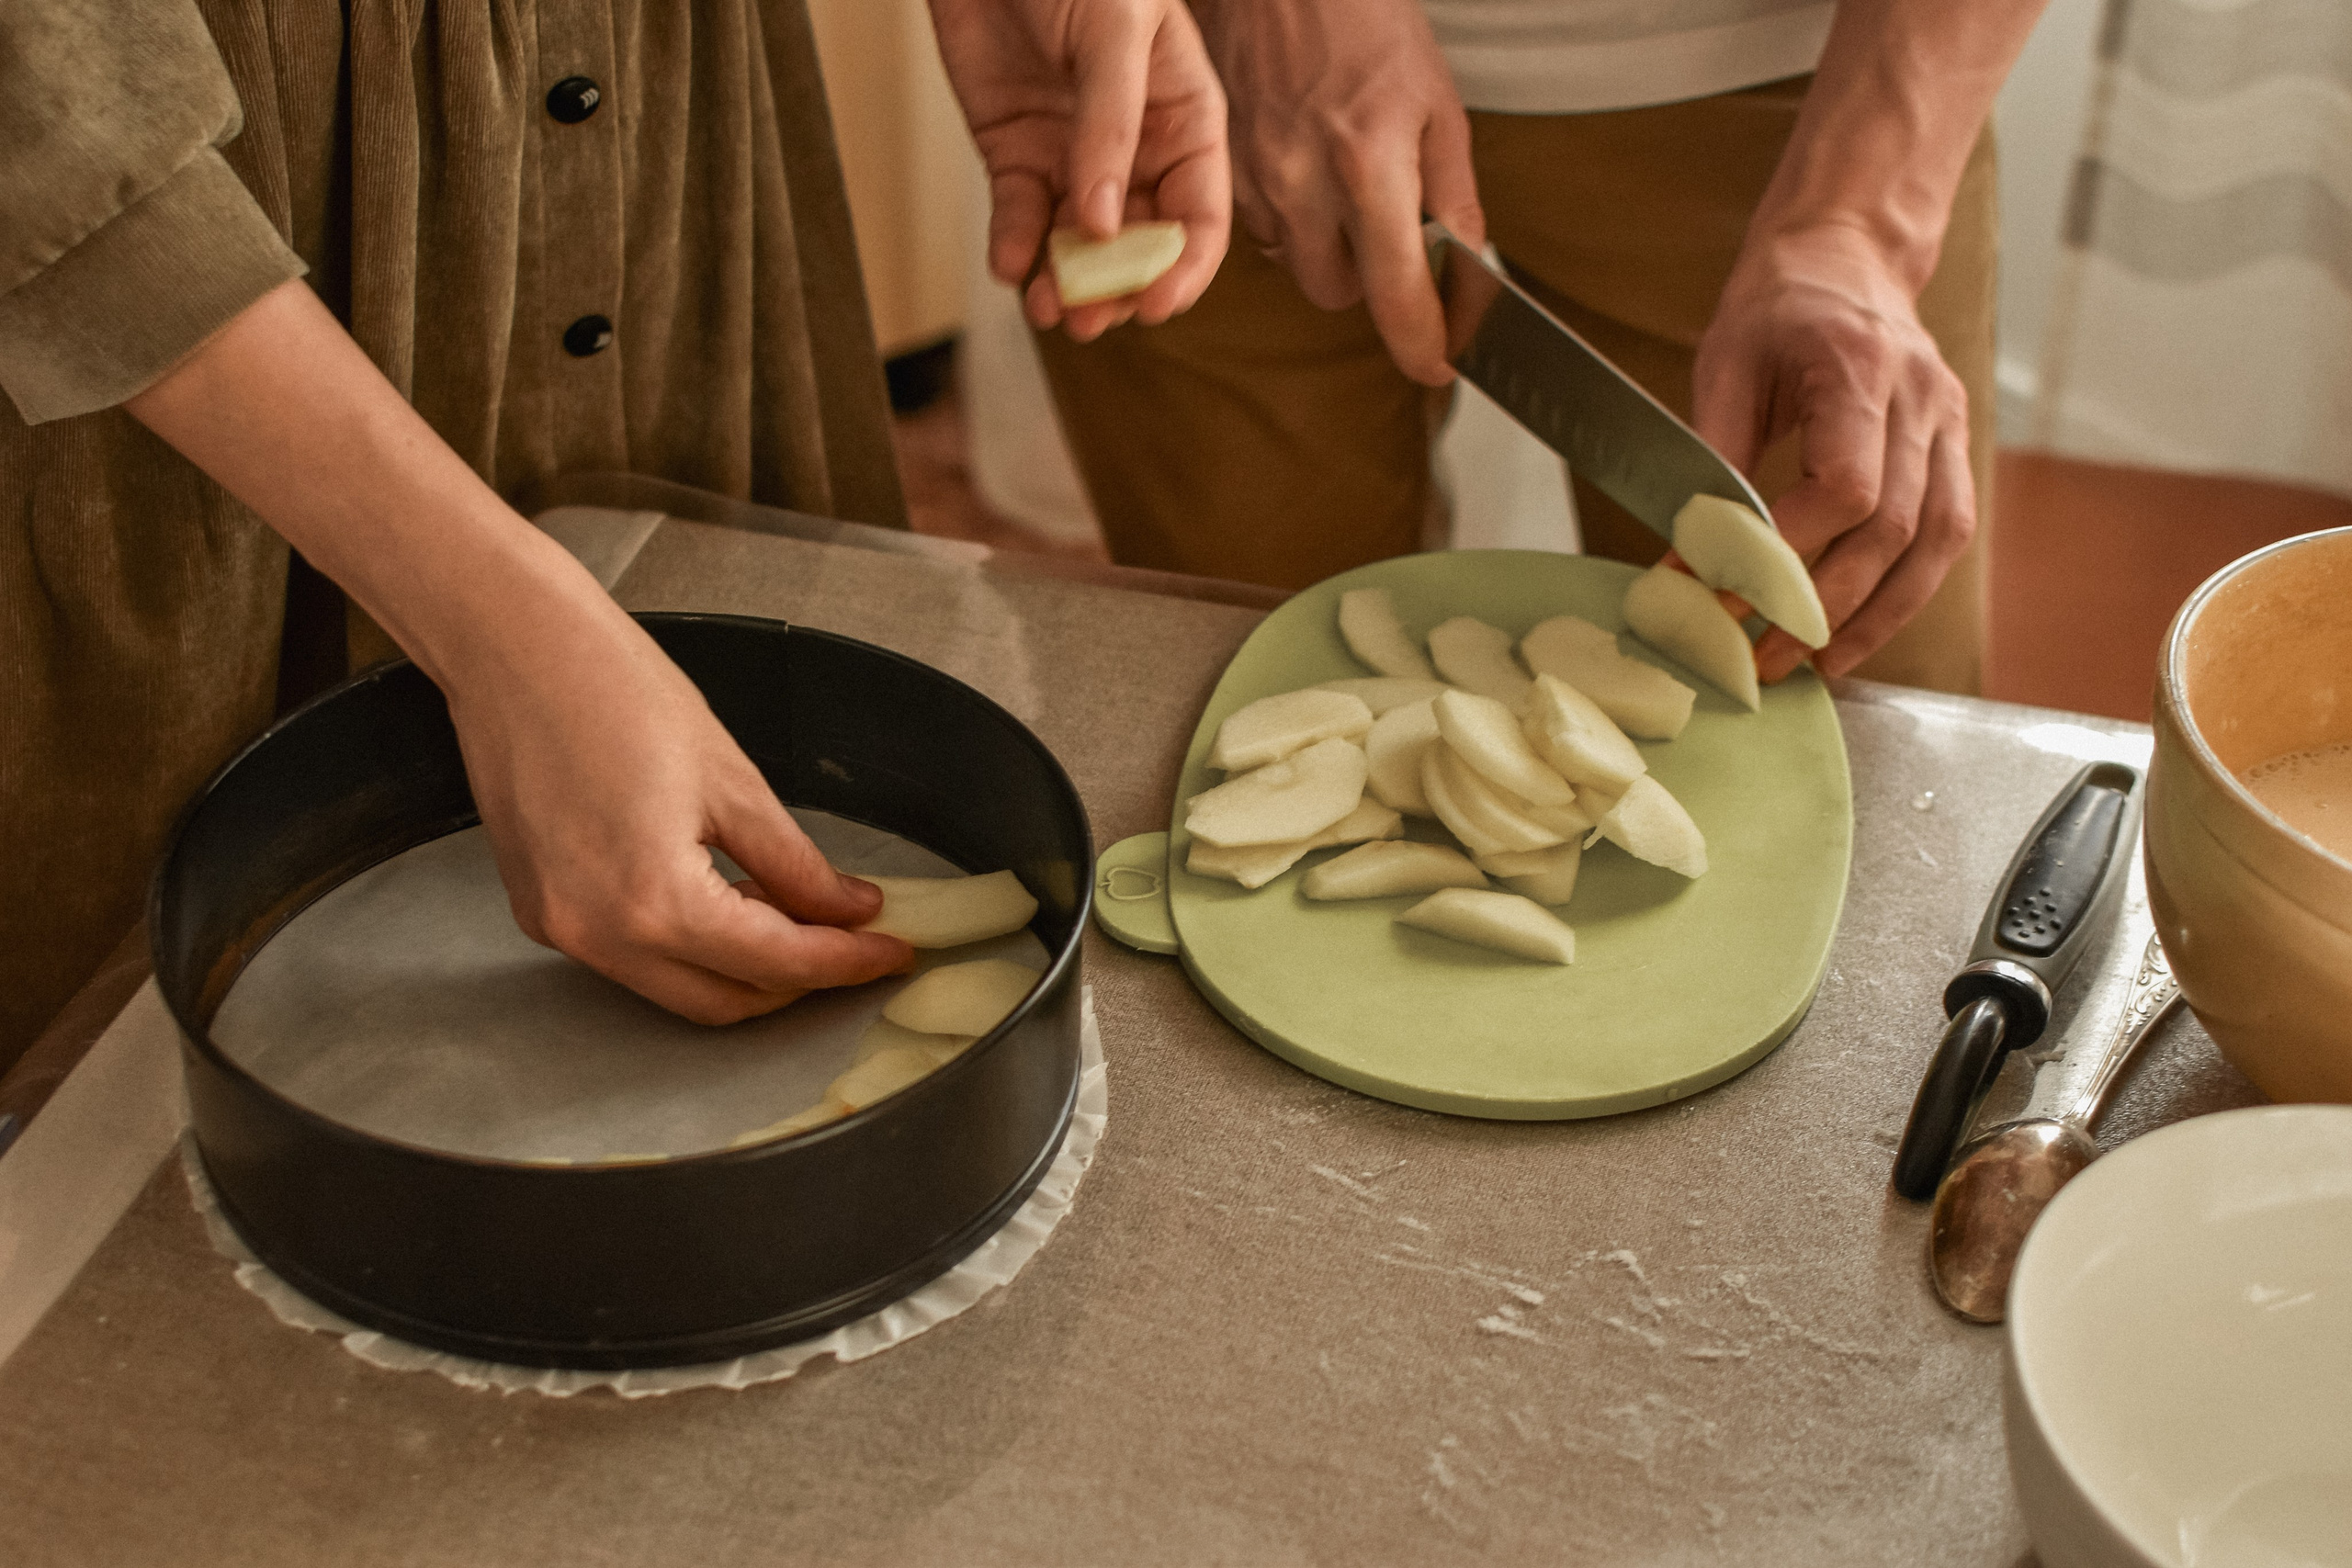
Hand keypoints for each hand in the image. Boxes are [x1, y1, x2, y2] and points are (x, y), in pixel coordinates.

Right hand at [126, 281, 912, 1026]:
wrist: (512, 648)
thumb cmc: (615, 688)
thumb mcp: (732, 780)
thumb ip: (795, 864)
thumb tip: (849, 911)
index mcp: (652, 901)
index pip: (775, 964)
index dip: (845, 963)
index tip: (893, 951)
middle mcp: (598, 934)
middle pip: (726, 1002)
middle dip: (798, 982)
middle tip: (855, 943)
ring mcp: (561, 930)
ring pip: (678, 990)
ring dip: (745, 971)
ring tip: (802, 924)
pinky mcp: (541, 913)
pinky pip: (633, 959)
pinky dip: (691, 948)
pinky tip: (731, 905)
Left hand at [930, 0, 1229, 338]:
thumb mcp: (1112, 31)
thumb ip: (1110, 124)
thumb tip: (1101, 222)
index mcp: (1186, 122)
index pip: (1201, 217)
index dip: (1182, 269)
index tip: (1151, 306)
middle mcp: (1138, 153)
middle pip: (1139, 247)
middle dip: (1115, 290)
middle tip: (1086, 318)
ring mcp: (1076, 160)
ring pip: (1078, 247)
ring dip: (1065, 284)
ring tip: (1047, 308)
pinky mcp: (1018, 158)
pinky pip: (1022, 221)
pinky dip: (1015, 251)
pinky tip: (1009, 267)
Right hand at [1194, 0, 1482, 385]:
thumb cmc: (1363, 20)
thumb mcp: (1436, 100)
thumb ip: (1454, 193)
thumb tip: (1468, 263)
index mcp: (1368, 166)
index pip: (1397, 294)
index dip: (1422, 344)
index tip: (1439, 362)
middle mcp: (1303, 182)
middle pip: (1338, 294)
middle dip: (1368, 281)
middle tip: (1390, 236)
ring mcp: (1255, 180)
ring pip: (1296, 265)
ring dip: (1326, 249)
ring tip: (1343, 188)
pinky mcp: (1222, 173)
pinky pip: (1263, 230)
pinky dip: (1289, 218)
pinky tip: (1304, 168)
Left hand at [1693, 224, 1975, 680]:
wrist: (1848, 254)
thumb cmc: (1777, 305)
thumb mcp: (1724, 362)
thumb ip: (1714, 456)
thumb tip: (1688, 555)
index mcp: (1860, 367)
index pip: (1845, 485)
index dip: (1784, 551)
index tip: (1721, 592)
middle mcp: (1921, 398)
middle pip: (1890, 527)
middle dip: (1822, 605)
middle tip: (1759, 656)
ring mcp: (1949, 421)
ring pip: (1935, 542)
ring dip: (1876, 617)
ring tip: (1817, 667)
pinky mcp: (1956, 445)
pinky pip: (1948, 533)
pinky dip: (1906, 591)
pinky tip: (1860, 632)